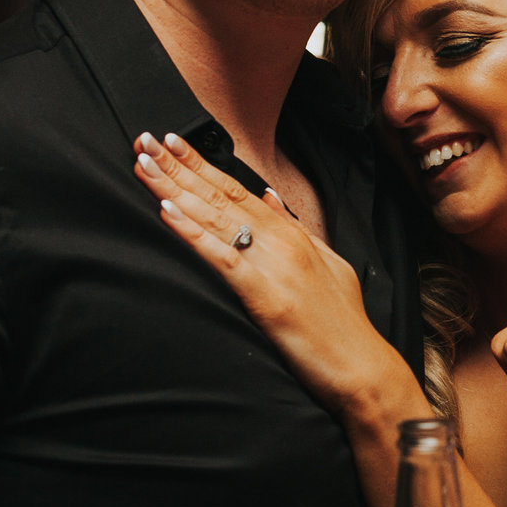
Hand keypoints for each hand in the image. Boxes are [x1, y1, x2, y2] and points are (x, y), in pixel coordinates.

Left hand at [134, 134, 398, 411]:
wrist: (362, 367)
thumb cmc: (341, 323)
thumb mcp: (325, 263)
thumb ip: (294, 230)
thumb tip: (269, 197)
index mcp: (292, 234)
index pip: (238, 189)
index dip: (202, 164)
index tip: (172, 141)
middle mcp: (281, 242)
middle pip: (220, 196)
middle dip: (179, 166)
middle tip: (145, 140)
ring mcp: (273, 267)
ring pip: (215, 219)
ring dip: (175, 189)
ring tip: (145, 164)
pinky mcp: (265, 297)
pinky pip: (222, 259)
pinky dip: (193, 234)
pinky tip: (167, 213)